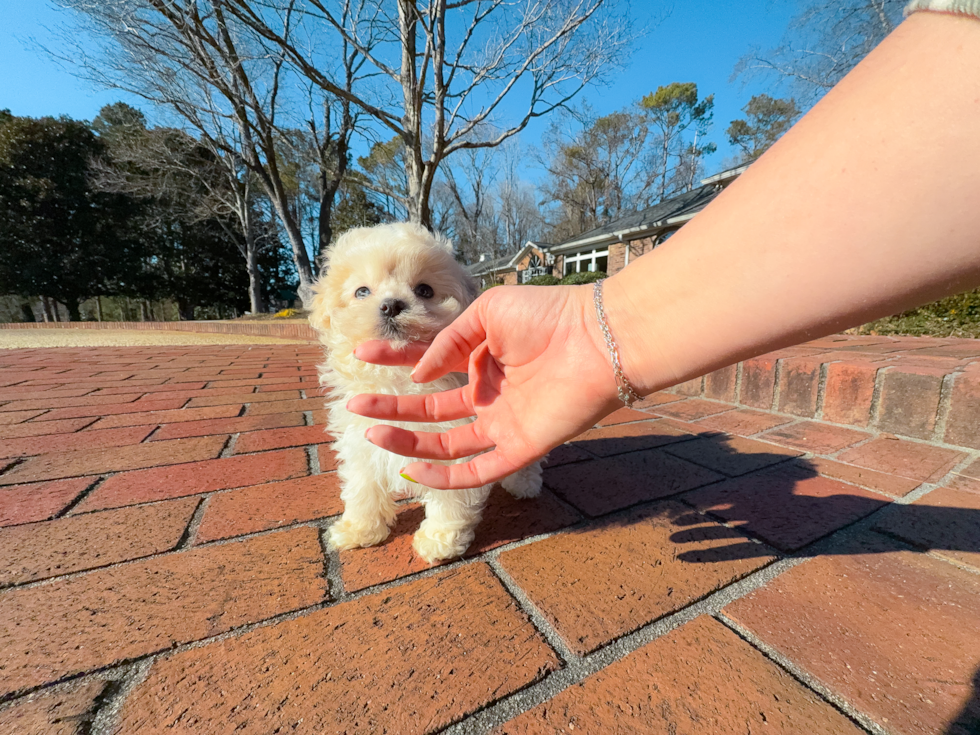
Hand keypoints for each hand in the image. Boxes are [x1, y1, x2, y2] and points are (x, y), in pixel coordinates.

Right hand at [348, 284, 622, 488]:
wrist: (598, 337)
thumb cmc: (548, 316)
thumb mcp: (488, 313)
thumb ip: (449, 342)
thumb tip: (417, 374)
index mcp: (483, 361)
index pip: (429, 366)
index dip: (395, 361)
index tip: (362, 354)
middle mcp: (490, 396)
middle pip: (431, 410)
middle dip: (392, 407)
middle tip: (355, 403)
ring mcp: (504, 424)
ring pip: (446, 443)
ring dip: (408, 440)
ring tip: (372, 430)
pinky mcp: (520, 447)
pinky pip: (478, 471)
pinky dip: (445, 477)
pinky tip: (412, 469)